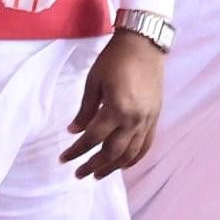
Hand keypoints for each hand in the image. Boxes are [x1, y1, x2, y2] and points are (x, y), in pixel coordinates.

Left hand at [63, 29, 165, 176]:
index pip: (93, 138)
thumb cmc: (114, 59)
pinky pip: (146, 145)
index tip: (64, 159)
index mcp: (116, 109)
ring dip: (113, 167)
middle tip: (79, 174)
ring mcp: (147, 120)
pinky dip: (134, 158)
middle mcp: (134, 119)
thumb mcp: (94, 81)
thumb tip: (75, 131)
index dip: (77, 151)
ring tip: (98, 174)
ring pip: (130, 153)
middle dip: (93, 166)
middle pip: (112, 152)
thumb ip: (85, 109)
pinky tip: (123, 164)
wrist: (144, 44)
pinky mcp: (155, 117)